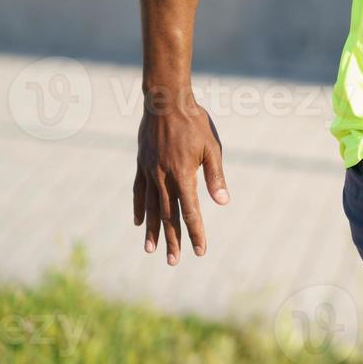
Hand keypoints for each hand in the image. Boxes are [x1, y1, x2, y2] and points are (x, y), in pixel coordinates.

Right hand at [133, 87, 228, 265]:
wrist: (166, 101)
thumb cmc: (195, 123)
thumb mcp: (212, 147)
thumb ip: (215, 176)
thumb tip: (223, 202)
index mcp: (183, 175)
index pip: (190, 211)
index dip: (195, 232)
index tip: (199, 250)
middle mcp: (163, 178)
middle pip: (168, 215)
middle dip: (172, 239)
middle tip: (173, 262)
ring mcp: (149, 172)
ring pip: (150, 208)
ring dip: (153, 231)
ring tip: (151, 250)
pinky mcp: (142, 165)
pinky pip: (139, 192)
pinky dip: (139, 209)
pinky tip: (140, 223)